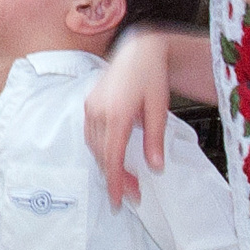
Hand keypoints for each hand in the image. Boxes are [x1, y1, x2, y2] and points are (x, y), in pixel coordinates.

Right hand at [82, 28, 172, 207]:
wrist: (138, 50)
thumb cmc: (150, 74)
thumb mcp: (159, 108)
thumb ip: (155, 140)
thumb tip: (155, 166)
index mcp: (116, 113)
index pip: (113, 157)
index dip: (115, 181)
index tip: (118, 199)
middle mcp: (98, 111)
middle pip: (102, 155)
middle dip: (115, 177)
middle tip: (131, 193)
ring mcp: (91, 107)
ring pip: (94, 147)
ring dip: (108, 165)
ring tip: (125, 177)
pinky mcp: (89, 104)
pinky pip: (90, 135)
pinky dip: (101, 150)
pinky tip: (113, 156)